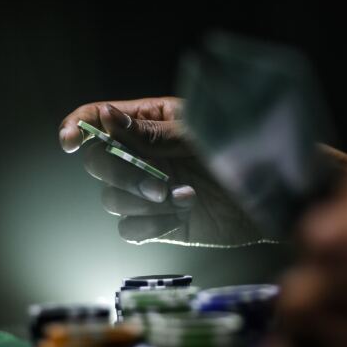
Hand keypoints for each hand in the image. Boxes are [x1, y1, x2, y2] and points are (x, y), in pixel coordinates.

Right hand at [59, 97, 265, 246]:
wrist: (276, 197)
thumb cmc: (246, 152)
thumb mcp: (200, 136)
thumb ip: (152, 132)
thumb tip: (104, 117)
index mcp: (150, 121)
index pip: (98, 119)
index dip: (78, 126)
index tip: (70, 141)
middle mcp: (144, 156)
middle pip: (96, 163)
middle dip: (119, 175)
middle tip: (157, 185)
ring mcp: (149, 190)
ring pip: (109, 199)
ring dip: (140, 201)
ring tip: (183, 198)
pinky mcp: (159, 224)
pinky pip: (128, 229)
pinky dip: (149, 226)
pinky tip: (179, 217)